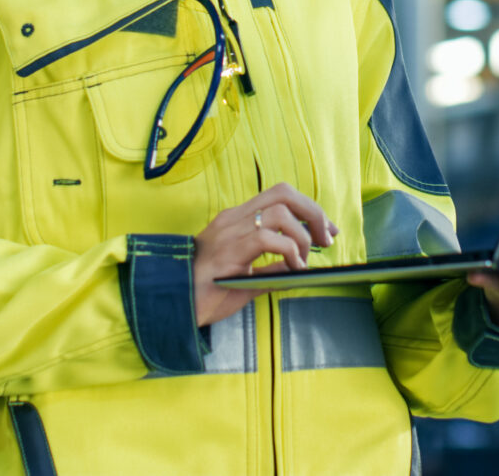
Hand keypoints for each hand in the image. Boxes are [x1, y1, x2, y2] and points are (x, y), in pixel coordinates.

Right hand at [193, 183, 336, 326]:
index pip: (279, 195)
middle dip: (313, 212)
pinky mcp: (228, 251)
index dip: (309, 208)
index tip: (327, 229)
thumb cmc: (204, 293)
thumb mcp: (245, 278)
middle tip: (326, 238)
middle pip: (284, 193)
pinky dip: (289, 250)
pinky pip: (267, 238)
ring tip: (305, 259)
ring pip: (279, 211)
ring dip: (302, 235)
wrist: (171, 306)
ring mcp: (230, 232)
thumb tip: (300, 268)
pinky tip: (293, 268)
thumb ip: (271, 269)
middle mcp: (234, 219)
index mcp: (237, 220)